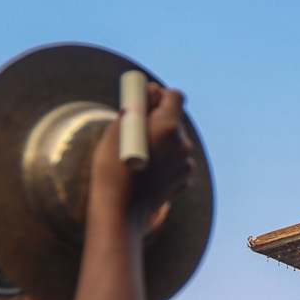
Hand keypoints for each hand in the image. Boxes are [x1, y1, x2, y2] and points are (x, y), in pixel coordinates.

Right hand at [89, 82, 195, 226]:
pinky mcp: (184, 181)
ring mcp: (186, 163)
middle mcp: (182, 143)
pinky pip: (177, 163)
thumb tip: (152, 91)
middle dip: (159, 122)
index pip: (175, 96)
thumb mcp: (118, 129)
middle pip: (175, 121)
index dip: (161, 95)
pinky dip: (166, 164)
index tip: (147, 102)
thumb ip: (139, 106)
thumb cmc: (113, 166)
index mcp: (168, 125)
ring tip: (141, 157)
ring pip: (176, 144)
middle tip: (138, 131)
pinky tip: (149, 172)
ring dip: (163, 144)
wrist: (120, 209)